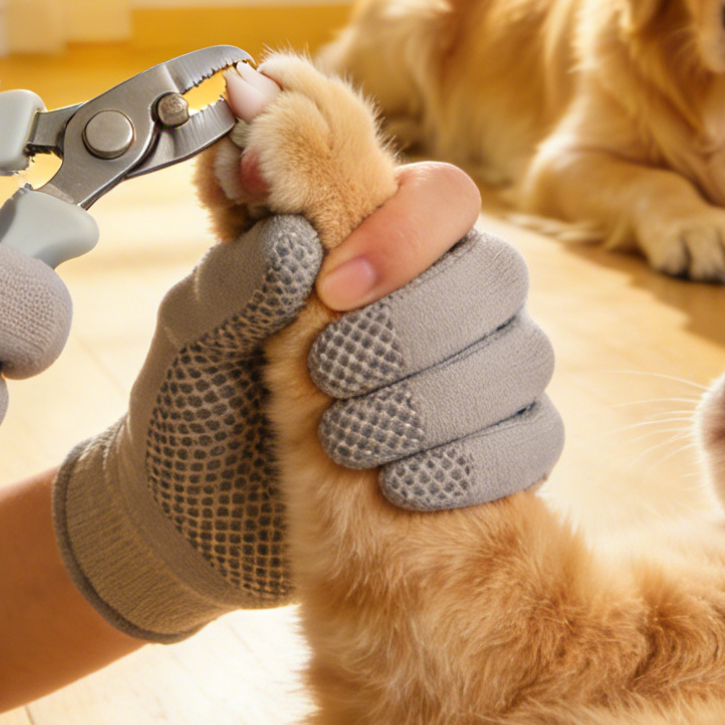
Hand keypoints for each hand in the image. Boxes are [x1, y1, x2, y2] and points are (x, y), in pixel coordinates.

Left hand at [52, 210, 558, 641]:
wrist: (198, 527)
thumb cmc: (198, 406)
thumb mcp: (191, 339)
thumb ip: (235, 280)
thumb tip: (296, 241)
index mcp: (380, 238)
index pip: (444, 196)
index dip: (403, 236)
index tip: (332, 290)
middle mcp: (449, 294)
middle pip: (495, 275)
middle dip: (412, 333)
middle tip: (327, 378)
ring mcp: (484, 372)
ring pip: (521, 358)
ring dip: (431, 405)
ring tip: (342, 442)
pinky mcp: (499, 452)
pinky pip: (533, 440)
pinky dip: (470, 465)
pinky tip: (398, 486)